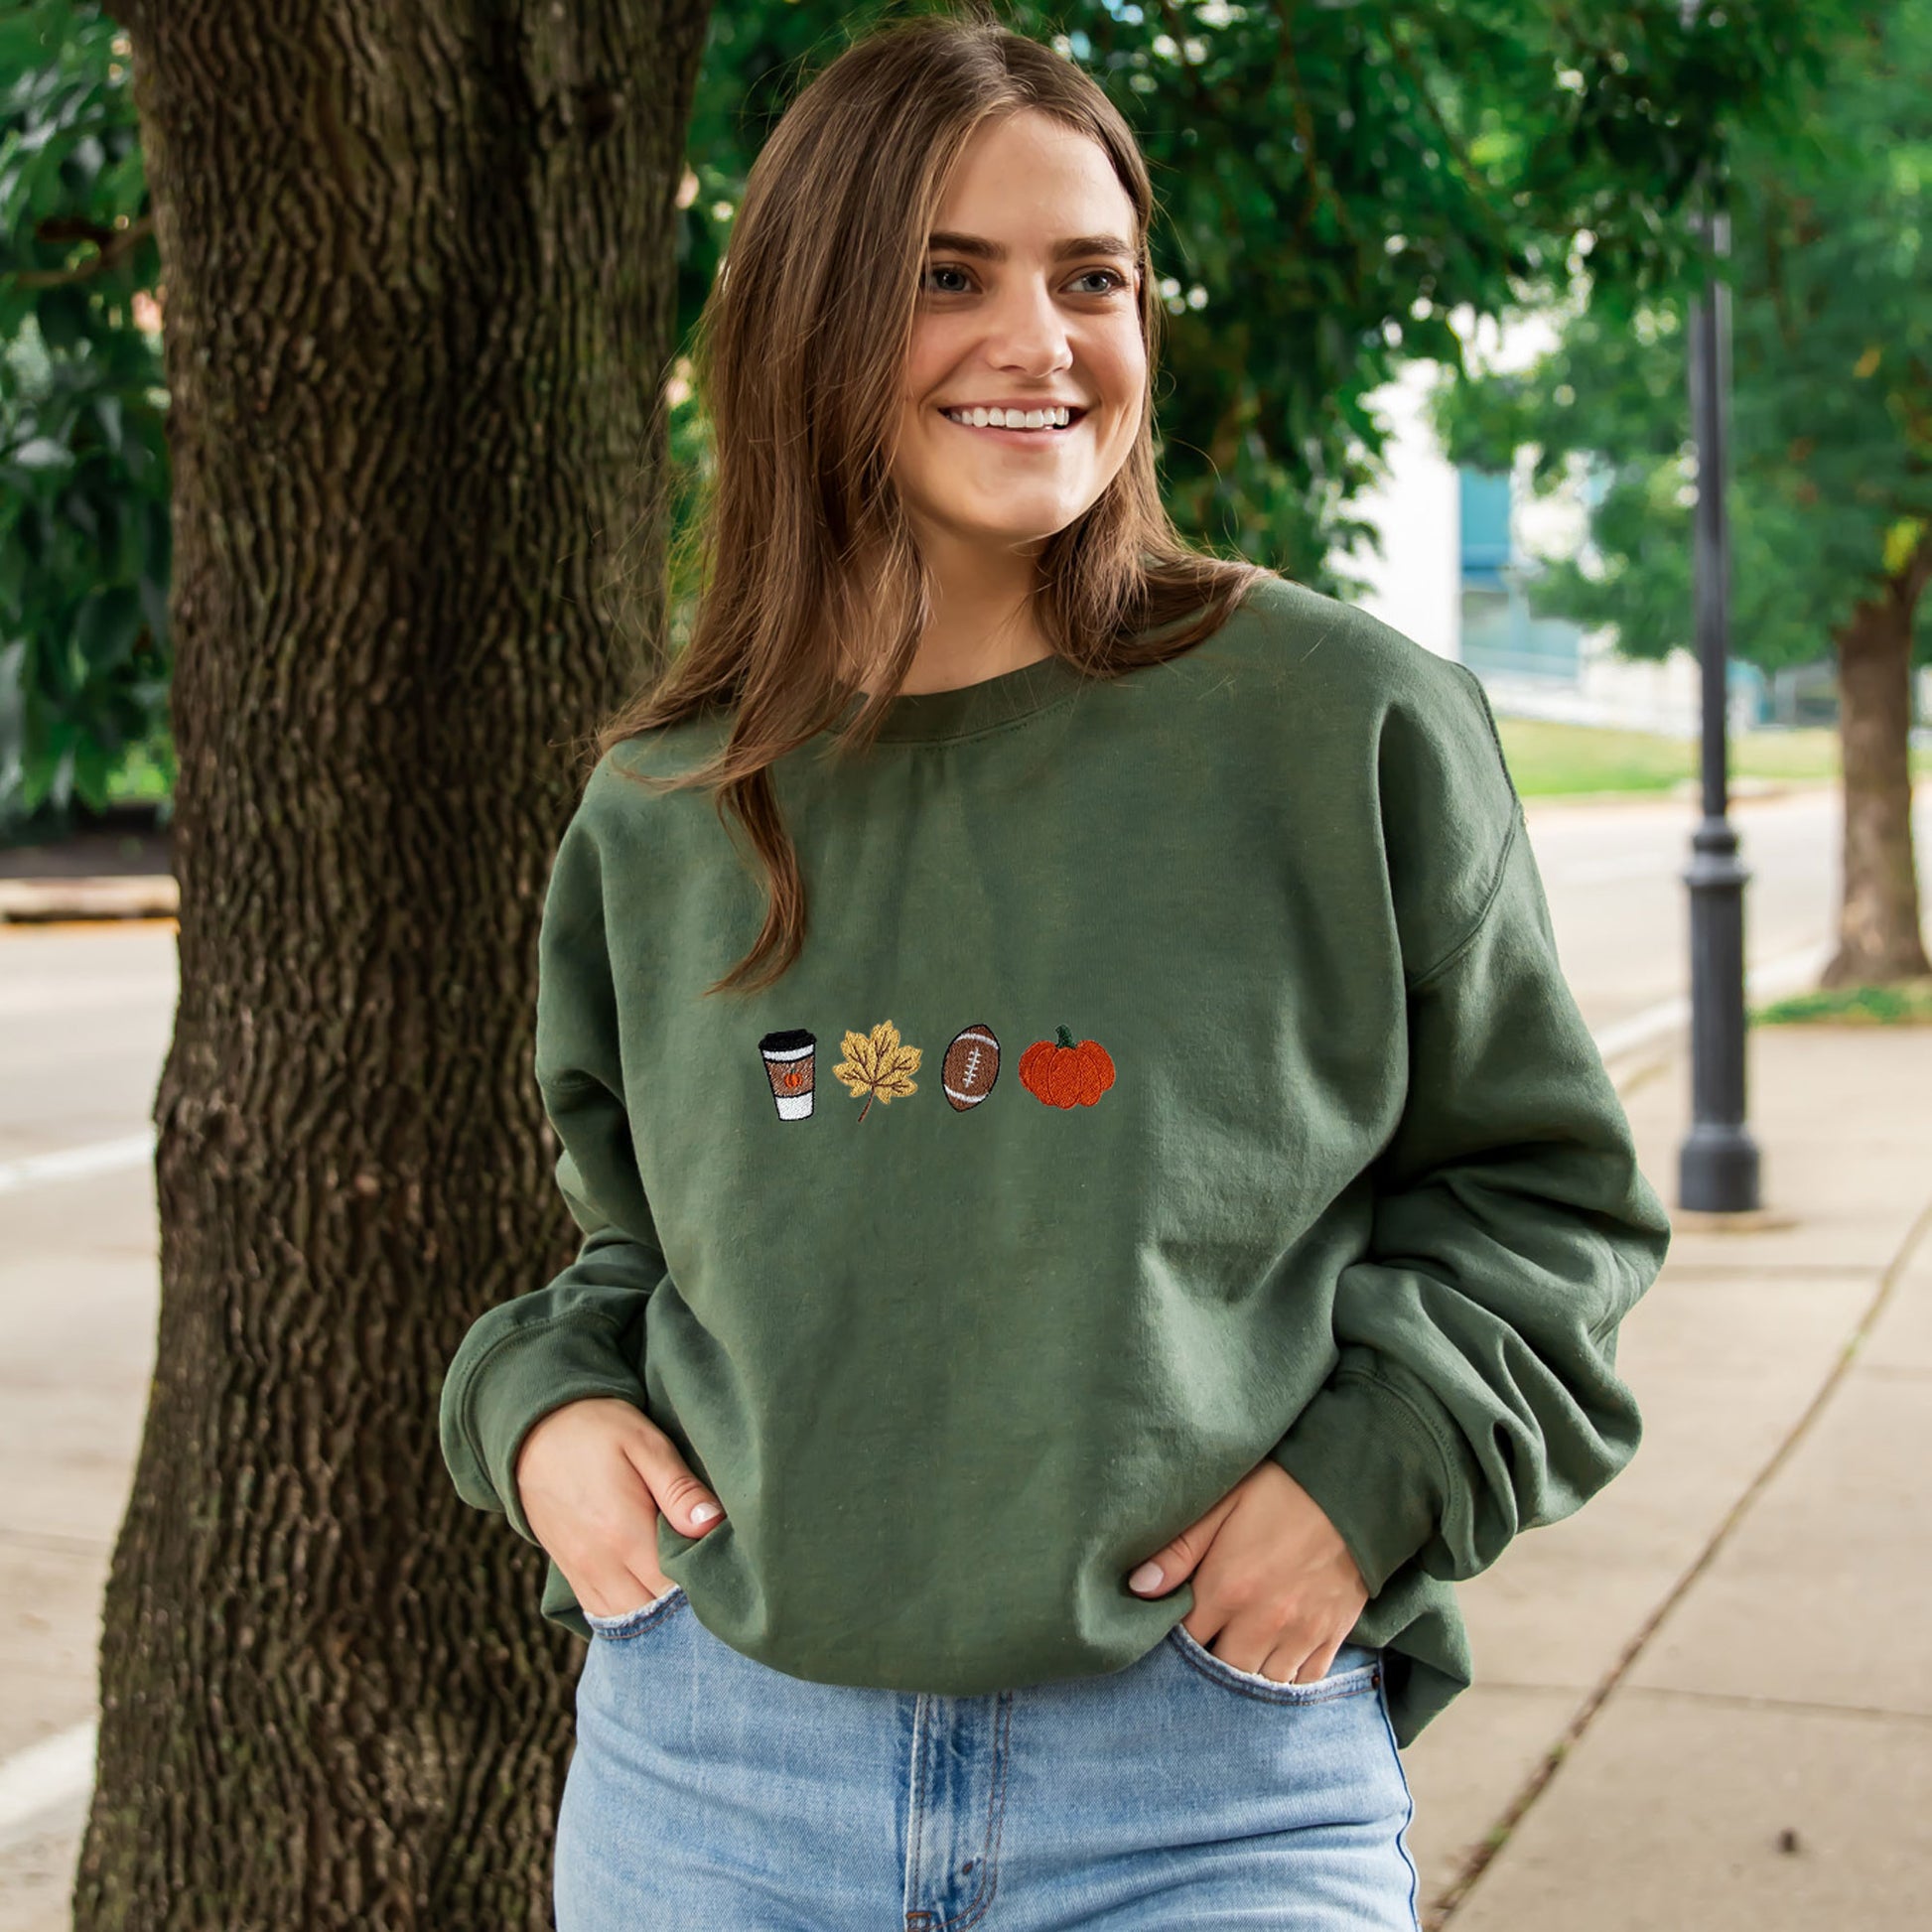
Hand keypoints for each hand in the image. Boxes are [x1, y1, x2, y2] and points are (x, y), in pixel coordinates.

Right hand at [513, 1397, 725, 1618]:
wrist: (533, 1430)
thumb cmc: (598, 1430)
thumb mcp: (645, 1444)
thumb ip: (679, 1489)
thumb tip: (713, 1525)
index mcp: (625, 1533)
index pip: (676, 1588)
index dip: (705, 1584)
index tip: (726, 1569)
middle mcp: (600, 1564)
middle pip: (653, 1612)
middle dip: (685, 1603)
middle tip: (711, 1578)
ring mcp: (581, 1573)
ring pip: (627, 1620)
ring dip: (656, 1611)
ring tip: (684, 1586)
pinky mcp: (569, 1572)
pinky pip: (601, 1613)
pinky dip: (628, 1612)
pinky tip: (649, 1592)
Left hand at [1126, 1461, 1368, 1683]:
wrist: (1353, 1489)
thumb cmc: (1280, 1490)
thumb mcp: (1222, 1504)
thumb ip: (1179, 1550)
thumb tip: (1138, 1587)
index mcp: (1228, 1588)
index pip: (1187, 1640)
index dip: (1176, 1638)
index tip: (1175, 1628)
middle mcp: (1263, 1621)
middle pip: (1224, 1671)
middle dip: (1211, 1662)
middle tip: (1208, 1642)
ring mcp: (1301, 1633)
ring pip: (1264, 1683)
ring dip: (1249, 1673)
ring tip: (1240, 1652)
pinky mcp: (1331, 1635)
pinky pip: (1305, 1682)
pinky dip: (1288, 1679)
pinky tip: (1276, 1659)